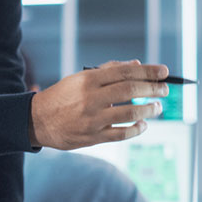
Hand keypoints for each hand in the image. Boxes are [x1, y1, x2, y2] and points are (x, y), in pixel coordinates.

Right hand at [29, 60, 168, 148]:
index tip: (164, 72)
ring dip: (149, 109)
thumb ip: (107, 71)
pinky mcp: (92, 136)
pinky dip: (136, 129)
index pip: (125, 72)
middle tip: (164, 90)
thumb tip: (136, 65)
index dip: (148, 71)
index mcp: (87, 80)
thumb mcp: (78, 79)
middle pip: (131, 90)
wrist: (37, 120)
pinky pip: (122, 134)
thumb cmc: (61, 97)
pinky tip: (143, 125)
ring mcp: (92, 119)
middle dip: (154, 89)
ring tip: (157, 107)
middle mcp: (90, 98)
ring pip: (130, 113)